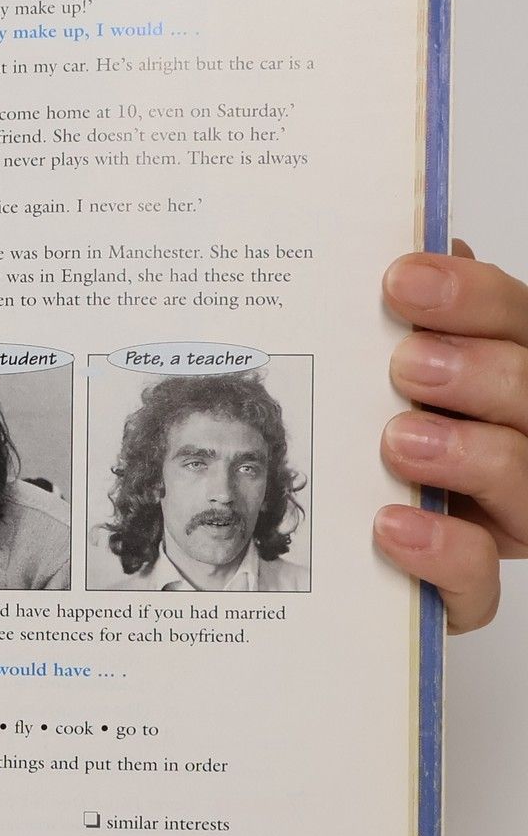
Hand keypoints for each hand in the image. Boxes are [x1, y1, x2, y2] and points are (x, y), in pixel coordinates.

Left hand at [377, 241, 527, 632]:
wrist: (327, 558)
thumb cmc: (364, 448)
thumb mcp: (373, 374)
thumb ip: (404, 321)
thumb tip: (418, 244)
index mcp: (501, 383)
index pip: (517, 322)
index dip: (474, 297)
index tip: (404, 280)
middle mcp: (517, 446)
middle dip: (478, 372)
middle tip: (408, 365)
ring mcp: (502, 519)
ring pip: (525, 482)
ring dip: (467, 455)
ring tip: (399, 441)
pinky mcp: (466, 590)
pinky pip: (478, 581)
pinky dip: (443, 551)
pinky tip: (393, 526)